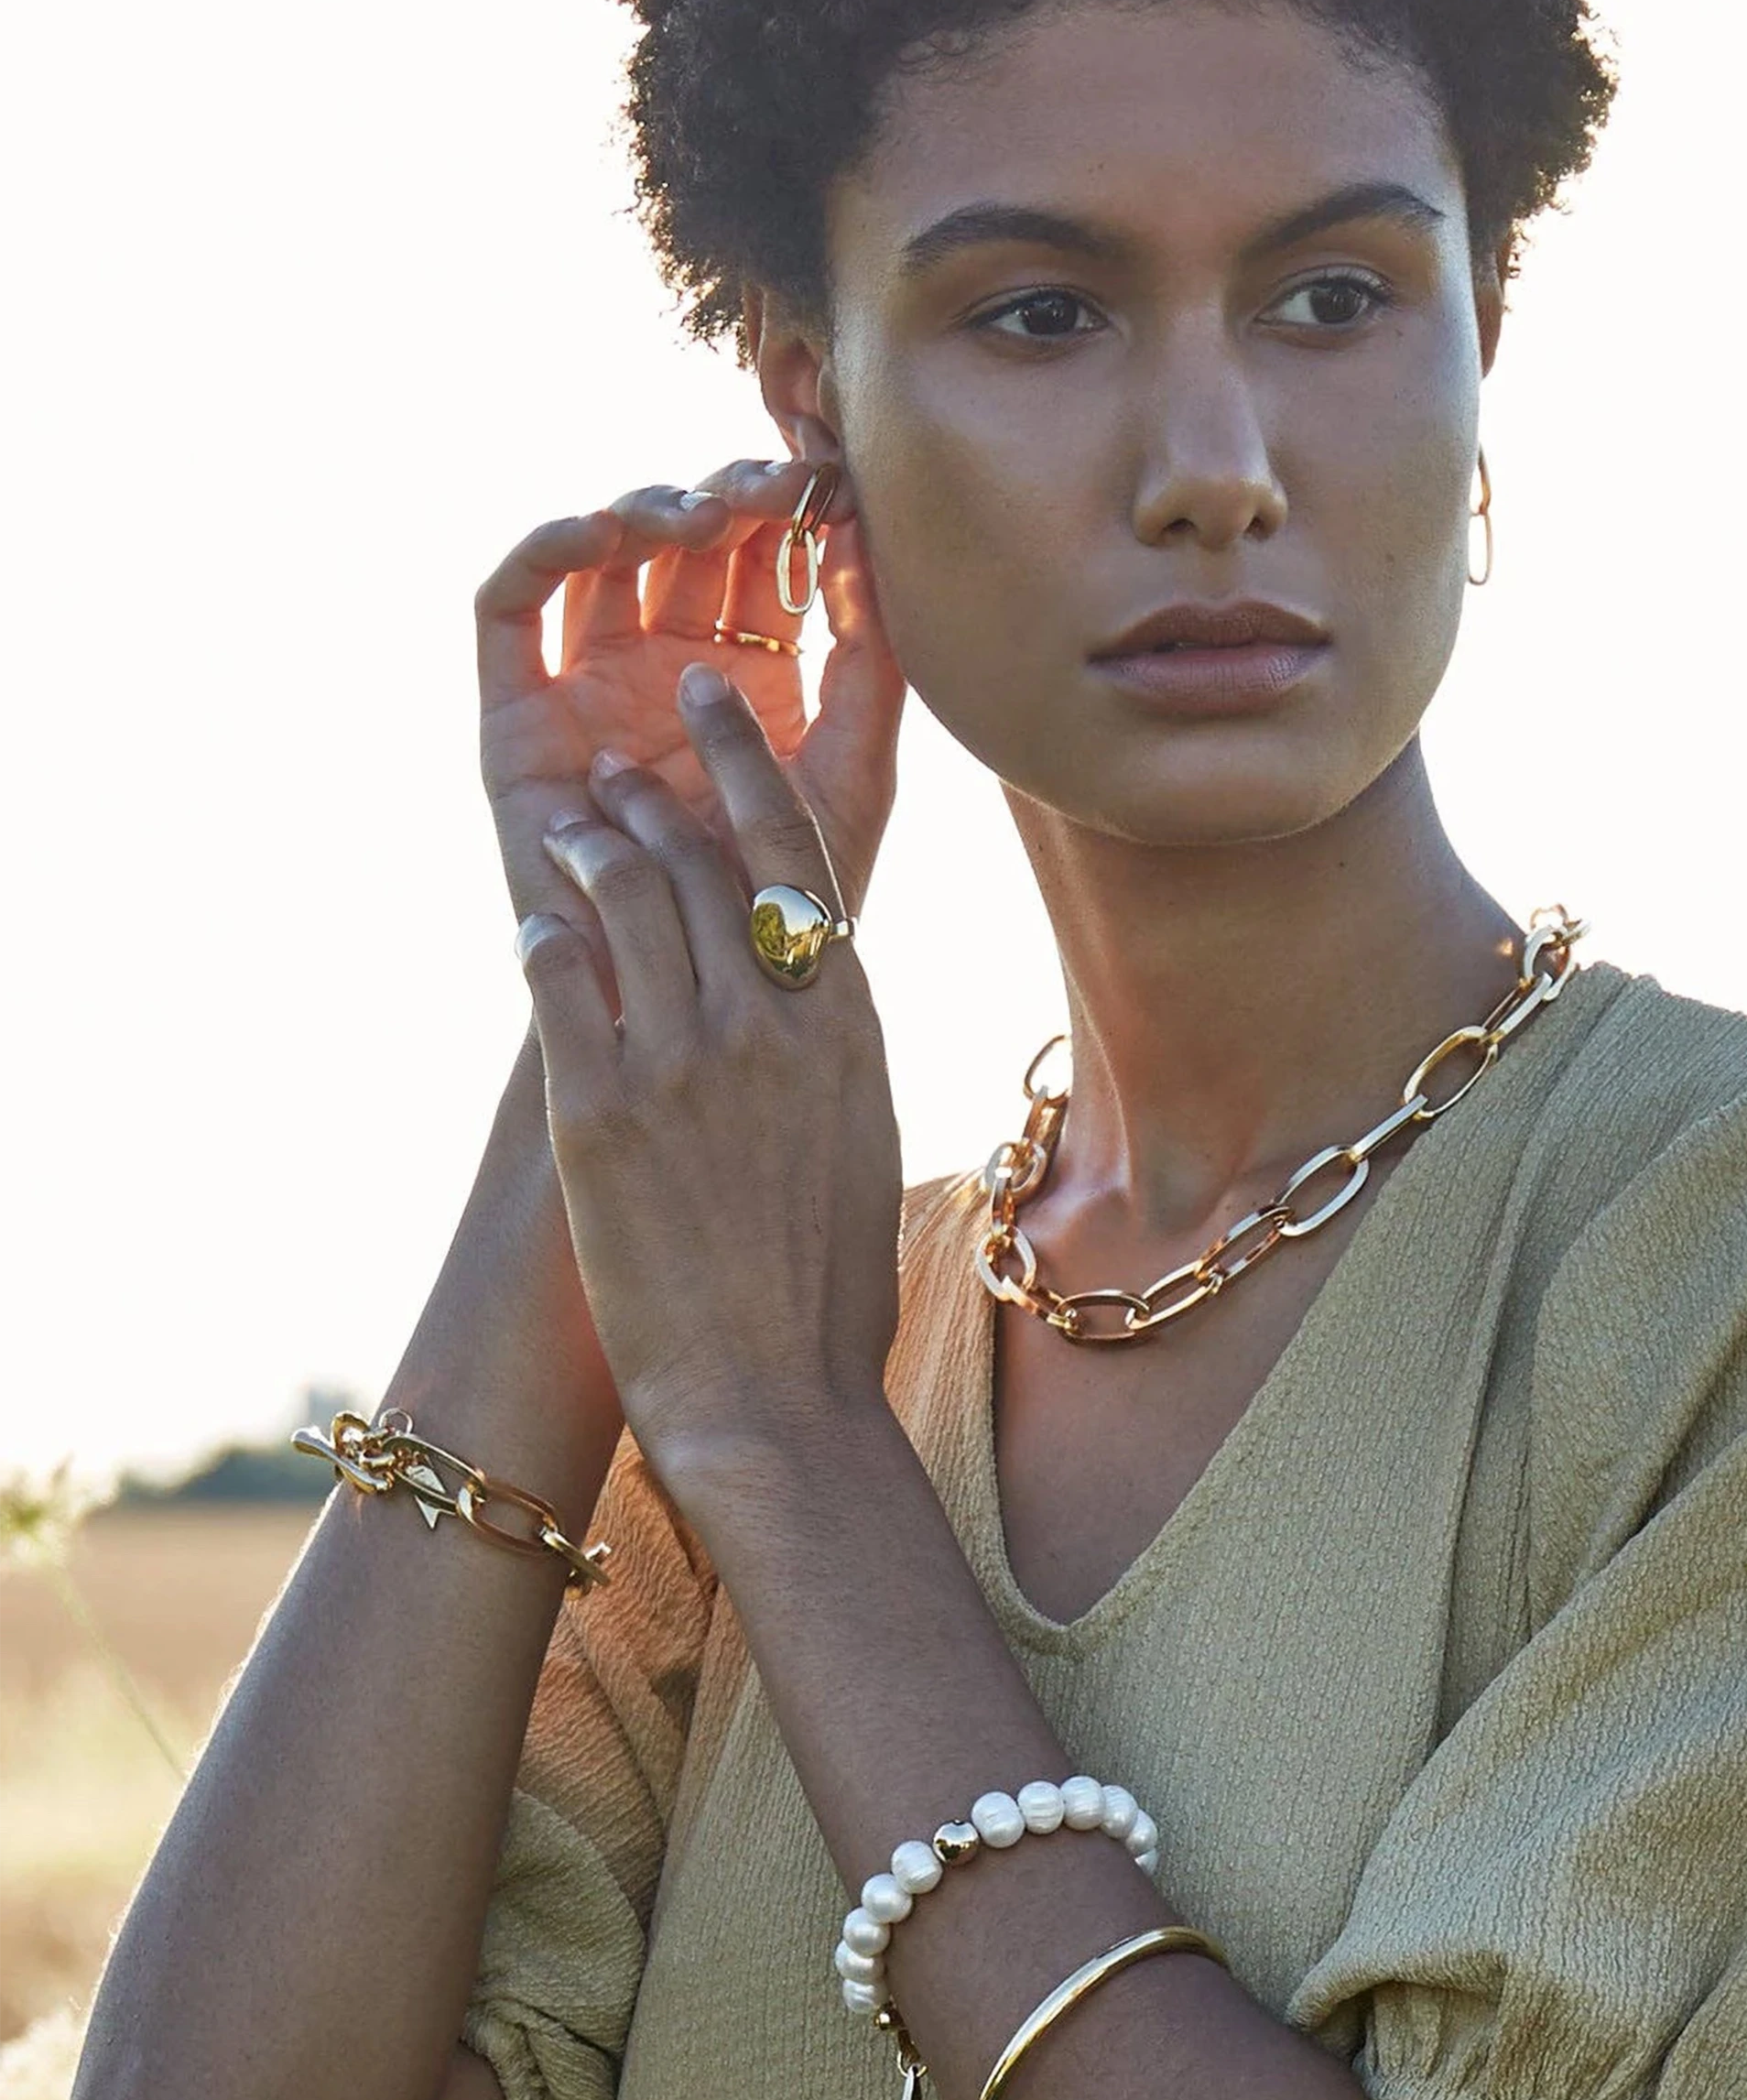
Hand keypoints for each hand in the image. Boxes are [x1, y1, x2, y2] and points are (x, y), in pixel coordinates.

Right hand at [475, 461, 903, 978]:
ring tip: (702, 514)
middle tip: (779, 487)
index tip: (833, 483)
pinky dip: (545, 550)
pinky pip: (510, 609)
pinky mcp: (515, 715)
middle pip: (685, 542)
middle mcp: (662, 670)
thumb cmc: (787, 908)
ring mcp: (588, 685)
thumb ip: (871, 667)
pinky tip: (601, 530)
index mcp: (747, 679)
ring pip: (604, 555)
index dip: (790, 510)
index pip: (761, 559)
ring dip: (648, 509)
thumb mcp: (853, 776)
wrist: (697, 1008)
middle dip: (732, 498)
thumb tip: (865, 537)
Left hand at [513, 667, 905, 1481]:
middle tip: (617, 771)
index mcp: (843, 1024)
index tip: (713, 699)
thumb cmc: (825, 1292)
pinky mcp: (600, 1110)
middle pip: (701, 857)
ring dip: (590, 851)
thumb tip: (812, 995)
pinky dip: (544, 939)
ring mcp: (682, 1061)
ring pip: (626, 900)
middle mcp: (768, 1023)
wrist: (774, 1400)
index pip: (794, 851)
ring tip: (568, 835)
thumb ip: (831, 1049)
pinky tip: (532, 928)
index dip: (746, 759)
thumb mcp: (862, 1140)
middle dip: (651, 796)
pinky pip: (560, 982)